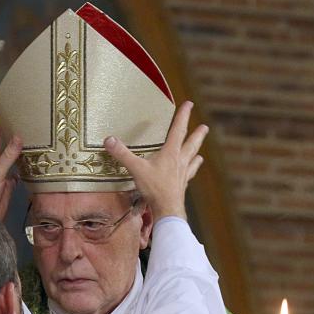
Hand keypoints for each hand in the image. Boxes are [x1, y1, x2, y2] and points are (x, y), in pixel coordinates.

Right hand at [103, 101, 206, 220]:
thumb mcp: (136, 168)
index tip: (189, 104)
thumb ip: (122, 154)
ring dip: (196, 152)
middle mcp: (180, 161)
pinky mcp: (182, 185)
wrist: (168, 209)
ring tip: (200, 151)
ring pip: (193, 159)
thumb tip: (109, 140)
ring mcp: (183, 174)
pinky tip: (191, 171)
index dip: (183, 116)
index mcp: (171, 153)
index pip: (178, 130)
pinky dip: (192, 170)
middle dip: (198, 134)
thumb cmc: (154, 188)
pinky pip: (189, 174)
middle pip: (191, 144)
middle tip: (205, 127)